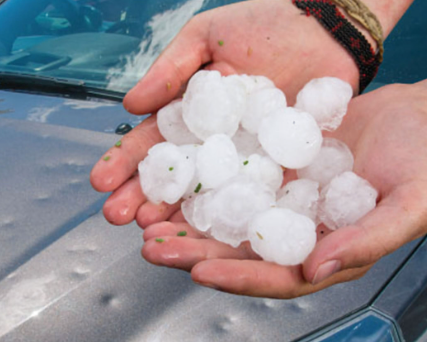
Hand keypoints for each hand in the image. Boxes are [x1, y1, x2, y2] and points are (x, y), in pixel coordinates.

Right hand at [91, 0, 361, 227]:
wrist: (326, 28)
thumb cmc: (263, 25)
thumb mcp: (205, 37)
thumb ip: (169, 70)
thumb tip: (130, 105)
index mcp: (189, 116)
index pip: (150, 143)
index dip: (124, 162)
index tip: (100, 181)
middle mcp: (212, 145)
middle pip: (172, 177)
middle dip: (140, 198)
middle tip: (116, 217)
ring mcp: (243, 161)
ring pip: (204, 195)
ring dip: (175, 216)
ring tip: (150, 230)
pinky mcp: (279, 170)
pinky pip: (252, 196)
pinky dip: (230, 216)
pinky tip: (207, 232)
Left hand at [141, 82, 426, 297]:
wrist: (413, 117)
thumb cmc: (421, 165)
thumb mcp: (410, 206)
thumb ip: (368, 241)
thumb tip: (314, 270)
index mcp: (325, 256)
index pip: (276, 278)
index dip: (238, 278)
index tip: (199, 272)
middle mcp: (295, 235)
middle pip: (239, 254)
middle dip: (194, 255)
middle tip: (153, 249)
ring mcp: (279, 203)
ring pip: (226, 221)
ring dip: (186, 225)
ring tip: (147, 224)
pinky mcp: (269, 172)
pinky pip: (230, 181)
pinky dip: (201, 186)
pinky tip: (174, 184)